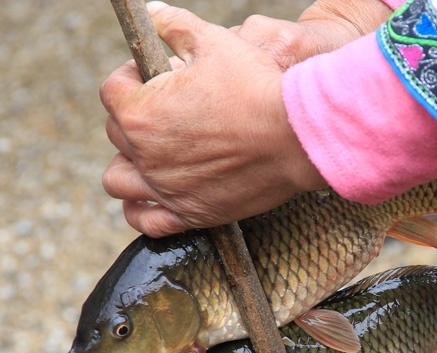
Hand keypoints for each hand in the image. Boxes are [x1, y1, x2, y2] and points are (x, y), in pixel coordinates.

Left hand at [101, 1, 389, 237]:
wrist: (298, 136)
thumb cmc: (258, 88)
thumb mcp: (216, 43)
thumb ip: (176, 26)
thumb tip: (154, 13)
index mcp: (141, 111)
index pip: (113, 90)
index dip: (131, 77)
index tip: (152, 76)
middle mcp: (145, 154)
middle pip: (117, 133)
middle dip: (137, 117)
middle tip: (167, 110)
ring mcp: (167, 188)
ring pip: (120, 182)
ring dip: (129, 166)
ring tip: (151, 155)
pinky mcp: (192, 213)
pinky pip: (147, 222)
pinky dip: (142, 211)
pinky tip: (155, 197)